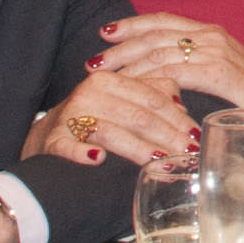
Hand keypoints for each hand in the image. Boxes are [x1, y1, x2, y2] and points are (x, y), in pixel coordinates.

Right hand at [25, 69, 199, 166]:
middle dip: (167, 136)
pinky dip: (82, 152)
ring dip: (138, 149)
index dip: (178, 118)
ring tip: (162, 162)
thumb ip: (152, 96)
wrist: (47, 135)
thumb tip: (185, 109)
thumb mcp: (123, 102)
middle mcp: (90, 93)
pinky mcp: (53, 139)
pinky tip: (98, 160)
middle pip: (137, 115)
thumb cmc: (95, 119)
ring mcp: (69, 116)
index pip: (152, 98)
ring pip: (111, 131)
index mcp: (111, 80)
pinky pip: (68, 145)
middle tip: (189, 155)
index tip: (196, 136)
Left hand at [89, 13, 243, 114]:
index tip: (107, 33)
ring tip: (106, 77)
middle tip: (95, 60)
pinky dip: (148, 80)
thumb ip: (196, 69)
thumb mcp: (221, 75)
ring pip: (159, 52)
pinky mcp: (218, 72)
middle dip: (121, 46)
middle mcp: (212, 35)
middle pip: (155, 34)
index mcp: (212, 32)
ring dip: (128, 65)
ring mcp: (216, 51)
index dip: (133, 24)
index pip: (164, 20)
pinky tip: (132, 90)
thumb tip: (163, 76)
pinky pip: (173, 72)